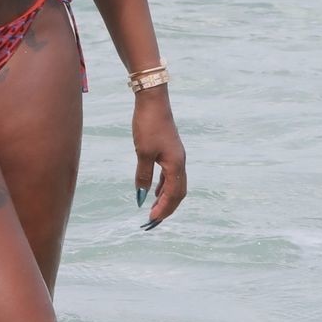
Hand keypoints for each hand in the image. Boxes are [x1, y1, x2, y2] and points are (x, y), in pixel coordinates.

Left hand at [132, 93, 186, 229]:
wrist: (153, 101)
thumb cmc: (148, 125)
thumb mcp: (143, 152)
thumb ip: (143, 175)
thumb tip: (141, 195)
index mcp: (176, 164)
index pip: (173, 194)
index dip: (164, 209)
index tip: (151, 219)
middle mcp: (180, 162)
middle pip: (179, 192)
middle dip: (168, 208)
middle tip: (154, 220)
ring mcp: (176, 156)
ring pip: (176, 184)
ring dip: (166, 198)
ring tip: (154, 209)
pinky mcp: (170, 151)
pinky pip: (171, 175)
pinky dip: (164, 186)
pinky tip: (154, 191)